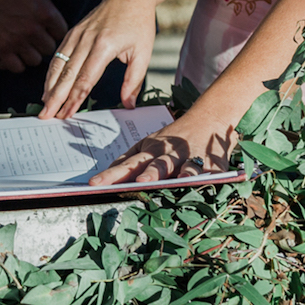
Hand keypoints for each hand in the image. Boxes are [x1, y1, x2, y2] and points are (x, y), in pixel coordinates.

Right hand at [0, 0, 90, 73]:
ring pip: (35, 60)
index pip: (62, 32)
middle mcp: (33, 29)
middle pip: (50, 48)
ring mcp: (15, 40)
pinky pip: (16, 66)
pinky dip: (17, 62)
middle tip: (36, 35)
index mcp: (45, 11)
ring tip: (25, 43)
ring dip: (32, 53)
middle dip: (45, 42)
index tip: (48, 25)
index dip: (55, 29)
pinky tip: (14, 51)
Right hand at [39, 0, 159, 118]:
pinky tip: (49, 85)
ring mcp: (77, 34)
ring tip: (44, 104)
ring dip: (50, 86)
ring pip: (58, 64)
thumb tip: (128, 104)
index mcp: (105, 46)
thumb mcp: (143, 53)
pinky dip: (51, 72)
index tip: (67, 114)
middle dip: (56, 97)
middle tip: (47, 115)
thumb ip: (134, 80)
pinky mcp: (72, 32)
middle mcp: (87, 39)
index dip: (75, 98)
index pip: (86, 78)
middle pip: (67, 74)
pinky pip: (58, 54)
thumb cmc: (138, 23)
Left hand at [89, 107, 235, 186]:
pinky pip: (204, 172)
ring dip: (166, 173)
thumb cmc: (172, 138)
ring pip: (177, 166)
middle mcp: (167, 153)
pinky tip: (193, 181)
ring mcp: (188, 157)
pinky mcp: (209, 164)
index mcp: (150, 150)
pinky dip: (199, 176)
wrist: (209, 120)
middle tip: (136, 182)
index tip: (94, 184)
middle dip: (145, 174)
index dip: (111, 175)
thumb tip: (102, 177)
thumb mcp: (147, 145)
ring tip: (161, 181)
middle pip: (154, 165)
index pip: (127, 165)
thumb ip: (127, 161)